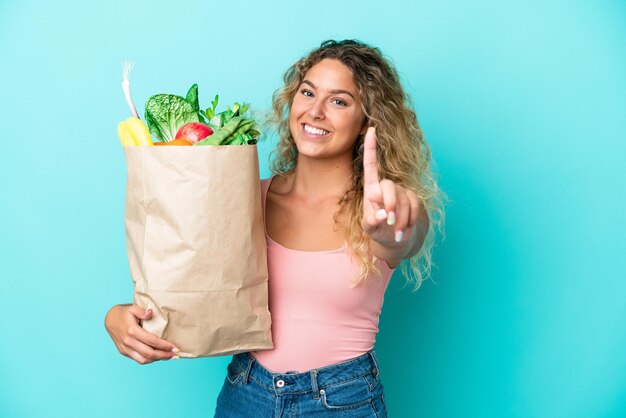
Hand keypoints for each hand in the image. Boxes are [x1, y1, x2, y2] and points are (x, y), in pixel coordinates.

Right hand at [104, 304, 178, 363]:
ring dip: (157, 360)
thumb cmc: (124, 313)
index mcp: (132, 331)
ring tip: (168, 357)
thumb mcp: (132, 308)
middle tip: (175, 355)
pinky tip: (157, 356)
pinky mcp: (123, 351)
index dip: (164, 346)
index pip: (152, 341)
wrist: (109, 319)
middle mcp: (128, 342)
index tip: (175, 347)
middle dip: (164, 355)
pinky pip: (137, 359)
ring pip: (143, 360)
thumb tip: (150, 313)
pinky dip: (148, 359)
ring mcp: (125, 348)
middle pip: (149, 353)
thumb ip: (142, 311)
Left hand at [361, 127, 421, 246]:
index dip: (370, 147)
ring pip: (403, 199)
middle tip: (389, 221)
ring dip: (400, 218)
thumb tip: (382, 214)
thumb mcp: (369, 228)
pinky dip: (409, 219)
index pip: (370, 165)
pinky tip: (403, 229)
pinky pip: (414, 205)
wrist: (394, 239)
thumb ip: (371, 221)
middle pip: (389, 186)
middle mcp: (386, 186)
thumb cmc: (377, 229)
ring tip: (395, 231)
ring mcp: (401, 191)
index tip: (371, 129)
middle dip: (390, 204)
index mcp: (371, 189)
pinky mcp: (413, 198)